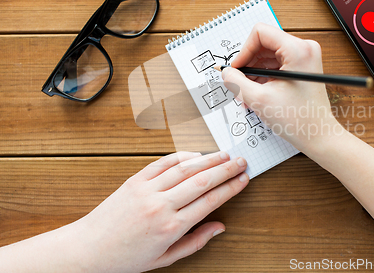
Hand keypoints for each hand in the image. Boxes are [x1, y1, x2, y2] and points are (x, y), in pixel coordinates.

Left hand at [77, 151, 248, 272]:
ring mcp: (147, 190)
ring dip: (208, 159)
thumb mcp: (165, 258)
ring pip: (185, 168)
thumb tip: (219, 228)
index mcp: (171, 227)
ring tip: (224, 154)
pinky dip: (181, 156)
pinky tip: (194, 154)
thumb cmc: (126, 257)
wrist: (89, 249)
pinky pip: (162, 163)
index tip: (243, 179)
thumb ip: (195, 242)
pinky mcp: (135, 181)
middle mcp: (161, 205)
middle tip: (241, 161)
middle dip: (226, 169)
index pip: (210, 200)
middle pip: (203, 180)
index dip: (231, 187)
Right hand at [222, 23, 340, 152]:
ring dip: (255, 73)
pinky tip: (259, 93)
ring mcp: (305, 57)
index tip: (236, 69)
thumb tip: (226, 72)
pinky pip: (276, 64)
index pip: (260, 33)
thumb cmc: (299, 120)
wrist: (319, 135)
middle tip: (239, 83)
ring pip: (268, 55)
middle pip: (264, 44)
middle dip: (248, 64)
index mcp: (297, 50)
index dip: (244, 51)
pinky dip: (264, 77)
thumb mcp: (259, 99)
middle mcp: (304, 48)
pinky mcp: (303, 67)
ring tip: (249, 92)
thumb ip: (237, 82)